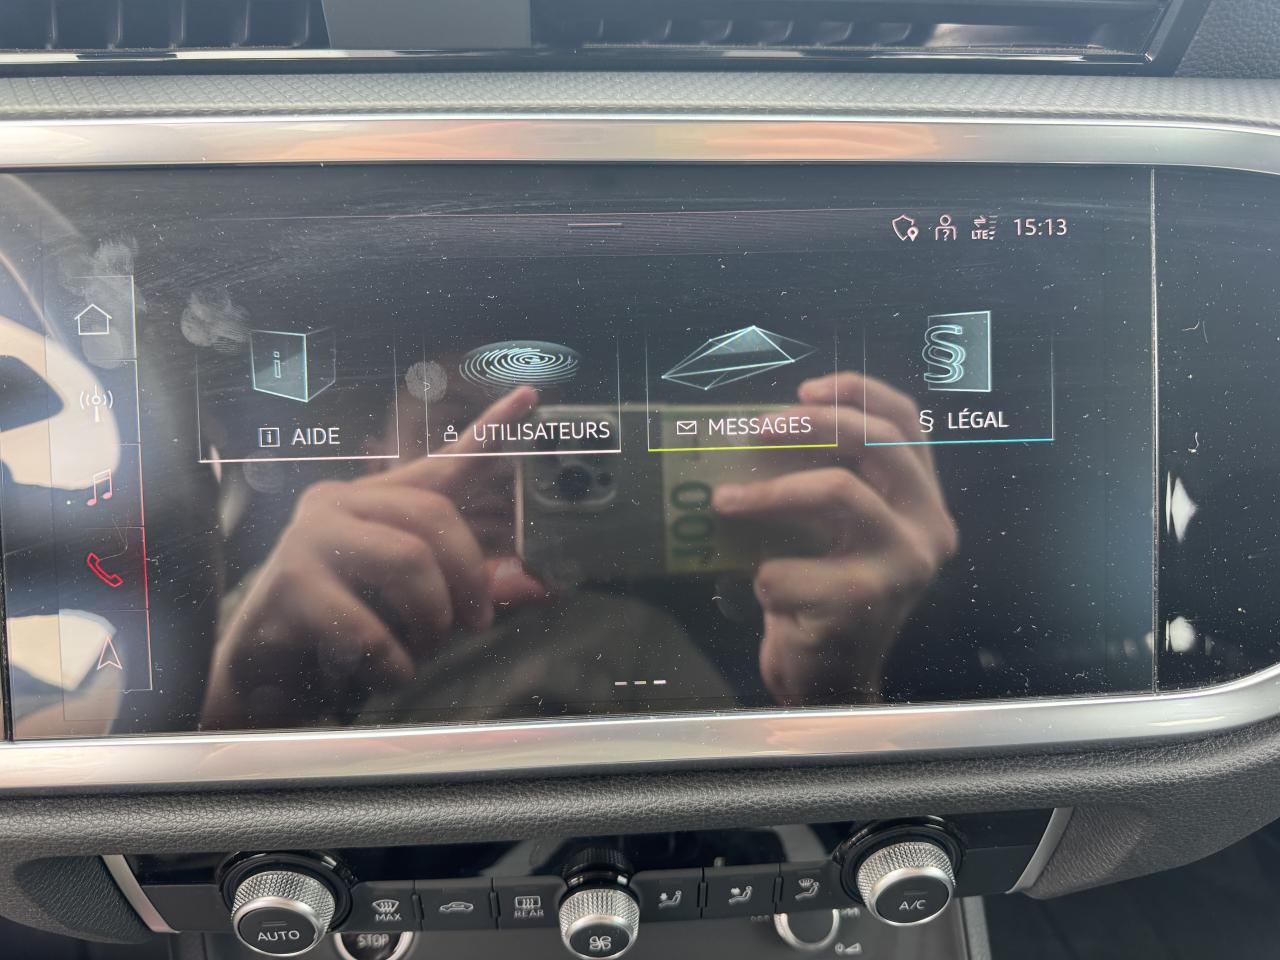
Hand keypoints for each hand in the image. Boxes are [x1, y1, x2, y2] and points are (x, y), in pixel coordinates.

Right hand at [201, 387, 539, 727]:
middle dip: (468, 578)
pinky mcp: (291, 585)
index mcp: (373, 502)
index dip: (489, 432)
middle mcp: (339, 504)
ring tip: (423, 650)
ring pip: (409, 561)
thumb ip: (466, 590)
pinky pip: (369, 627)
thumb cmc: (343, 632)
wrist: (262, 673)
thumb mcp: (412, 607)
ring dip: (432, 620)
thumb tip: (537, 587)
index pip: (441, 463)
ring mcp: (309, 538)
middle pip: (435, 516)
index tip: (529, 396)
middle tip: (473, 624)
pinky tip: (389, 674)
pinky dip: (395, 663)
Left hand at [712, 372, 957, 701]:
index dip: (858, 392)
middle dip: (810, 424)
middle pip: (876, 442)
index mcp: (923, 502)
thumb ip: (826, 481)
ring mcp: (904, 566)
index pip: (908, 423)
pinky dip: (762, 576)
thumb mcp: (834, 532)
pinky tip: (765, 594)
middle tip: (755, 429)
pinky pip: (789, 566)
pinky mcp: (865, 603)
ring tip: (724, 502)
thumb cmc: (822, 595)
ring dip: (768, 493)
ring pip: (838, 491)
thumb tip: (761, 428)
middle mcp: (929, 528)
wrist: (827, 680)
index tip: (803, 388)